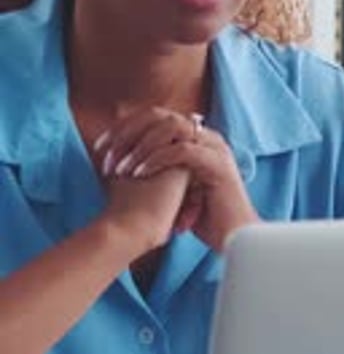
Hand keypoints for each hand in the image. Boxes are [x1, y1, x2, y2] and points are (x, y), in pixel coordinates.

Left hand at [94, 107, 259, 251]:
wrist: (232, 238)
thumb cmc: (201, 217)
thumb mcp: (172, 186)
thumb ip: (154, 168)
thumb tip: (119, 160)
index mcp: (194, 137)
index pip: (154, 116)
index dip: (124, 127)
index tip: (100, 148)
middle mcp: (206, 136)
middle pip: (159, 115)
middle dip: (128, 132)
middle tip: (106, 154)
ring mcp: (214, 148)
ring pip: (171, 127)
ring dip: (140, 145)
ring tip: (122, 168)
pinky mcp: (217, 165)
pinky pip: (182, 151)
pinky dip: (157, 160)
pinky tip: (139, 175)